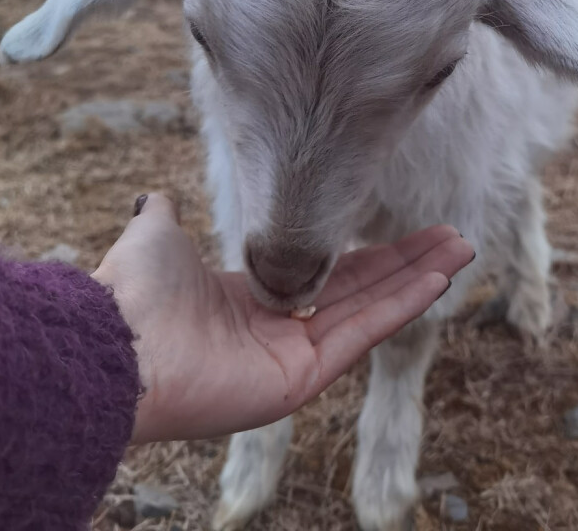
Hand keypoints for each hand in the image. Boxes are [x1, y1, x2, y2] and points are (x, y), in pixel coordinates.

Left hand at [92, 193, 473, 442]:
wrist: (117, 344)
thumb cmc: (134, 292)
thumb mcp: (158, 236)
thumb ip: (167, 216)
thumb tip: (155, 197)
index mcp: (252, 300)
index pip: (328, 273)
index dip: (371, 251)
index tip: (405, 229)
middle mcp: (279, 330)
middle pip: (362, 290)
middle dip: (410, 261)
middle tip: (455, 236)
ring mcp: (293, 358)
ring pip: (371, 310)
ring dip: (419, 279)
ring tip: (461, 250)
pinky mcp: (301, 380)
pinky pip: (362, 334)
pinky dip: (401, 305)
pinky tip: (436, 278)